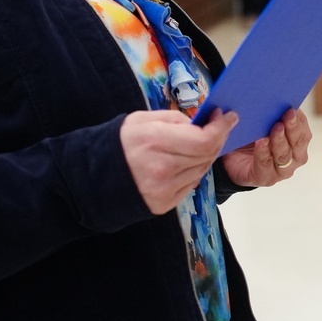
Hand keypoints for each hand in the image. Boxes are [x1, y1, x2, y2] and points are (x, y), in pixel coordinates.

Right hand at [121, 109, 236, 214]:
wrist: (94, 178)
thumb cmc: (120, 143)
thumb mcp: (142, 119)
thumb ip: (175, 119)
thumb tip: (202, 122)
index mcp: (155, 141)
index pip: (204, 139)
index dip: (221, 128)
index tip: (226, 116)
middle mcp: (162, 168)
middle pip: (207, 155)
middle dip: (218, 138)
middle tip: (219, 126)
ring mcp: (164, 189)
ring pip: (202, 170)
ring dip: (207, 155)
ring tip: (199, 143)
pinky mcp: (164, 204)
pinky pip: (192, 184)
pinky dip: (195, 170)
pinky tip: (187, 161)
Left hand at [222, 108, 311, 188]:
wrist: (235, 161)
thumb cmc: (254, 138)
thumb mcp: (264, 123)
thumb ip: (272, 114)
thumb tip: (274, 96)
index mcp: (299, 141)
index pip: (304, 130)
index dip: (300, 119)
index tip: (293, 107)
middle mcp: (295, 157)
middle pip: (298, 143)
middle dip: (293, 128)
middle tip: (288, 114)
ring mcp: (282, 170)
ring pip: (284, 155)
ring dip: (280, 140)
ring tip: (276, 128)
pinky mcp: (266, 178)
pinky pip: (266, 164)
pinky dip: (264, 152)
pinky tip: (261, 141)